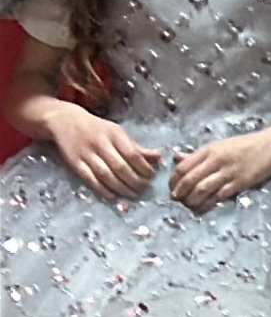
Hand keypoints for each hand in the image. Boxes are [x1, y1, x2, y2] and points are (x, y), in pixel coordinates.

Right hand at [40, 104, 158, 199]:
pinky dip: (101, 189)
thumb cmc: (96, 128)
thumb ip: (136, 147)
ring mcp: (86, 154)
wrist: (65, 121)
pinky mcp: (74, 162)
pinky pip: (89, 178)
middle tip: (143, 188)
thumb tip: (158, 157)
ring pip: (105, 174)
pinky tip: (112, 195)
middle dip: (134, 180)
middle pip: (120, 166)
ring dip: (120, 187)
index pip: (132, 154)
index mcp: (114, 134)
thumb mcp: (117, 132)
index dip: (143, 167)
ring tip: (131, 194)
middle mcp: (100, 144)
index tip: (151, 176)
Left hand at [170, 124, 270, 209]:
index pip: (182, 167)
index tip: (172, 188)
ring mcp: (228, 172)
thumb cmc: (246, 144)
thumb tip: (177, 158)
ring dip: (192, 201)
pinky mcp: (240, 182)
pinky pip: (218, 196)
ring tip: (190, 206)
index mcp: (209, 150)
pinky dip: (208, 204)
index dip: (173, 181)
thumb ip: (198, 154)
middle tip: (178, 201)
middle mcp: (216, 160)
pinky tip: (204, 208)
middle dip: (180, 193)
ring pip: (201, 190)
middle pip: (189, 180)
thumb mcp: (220, 145)